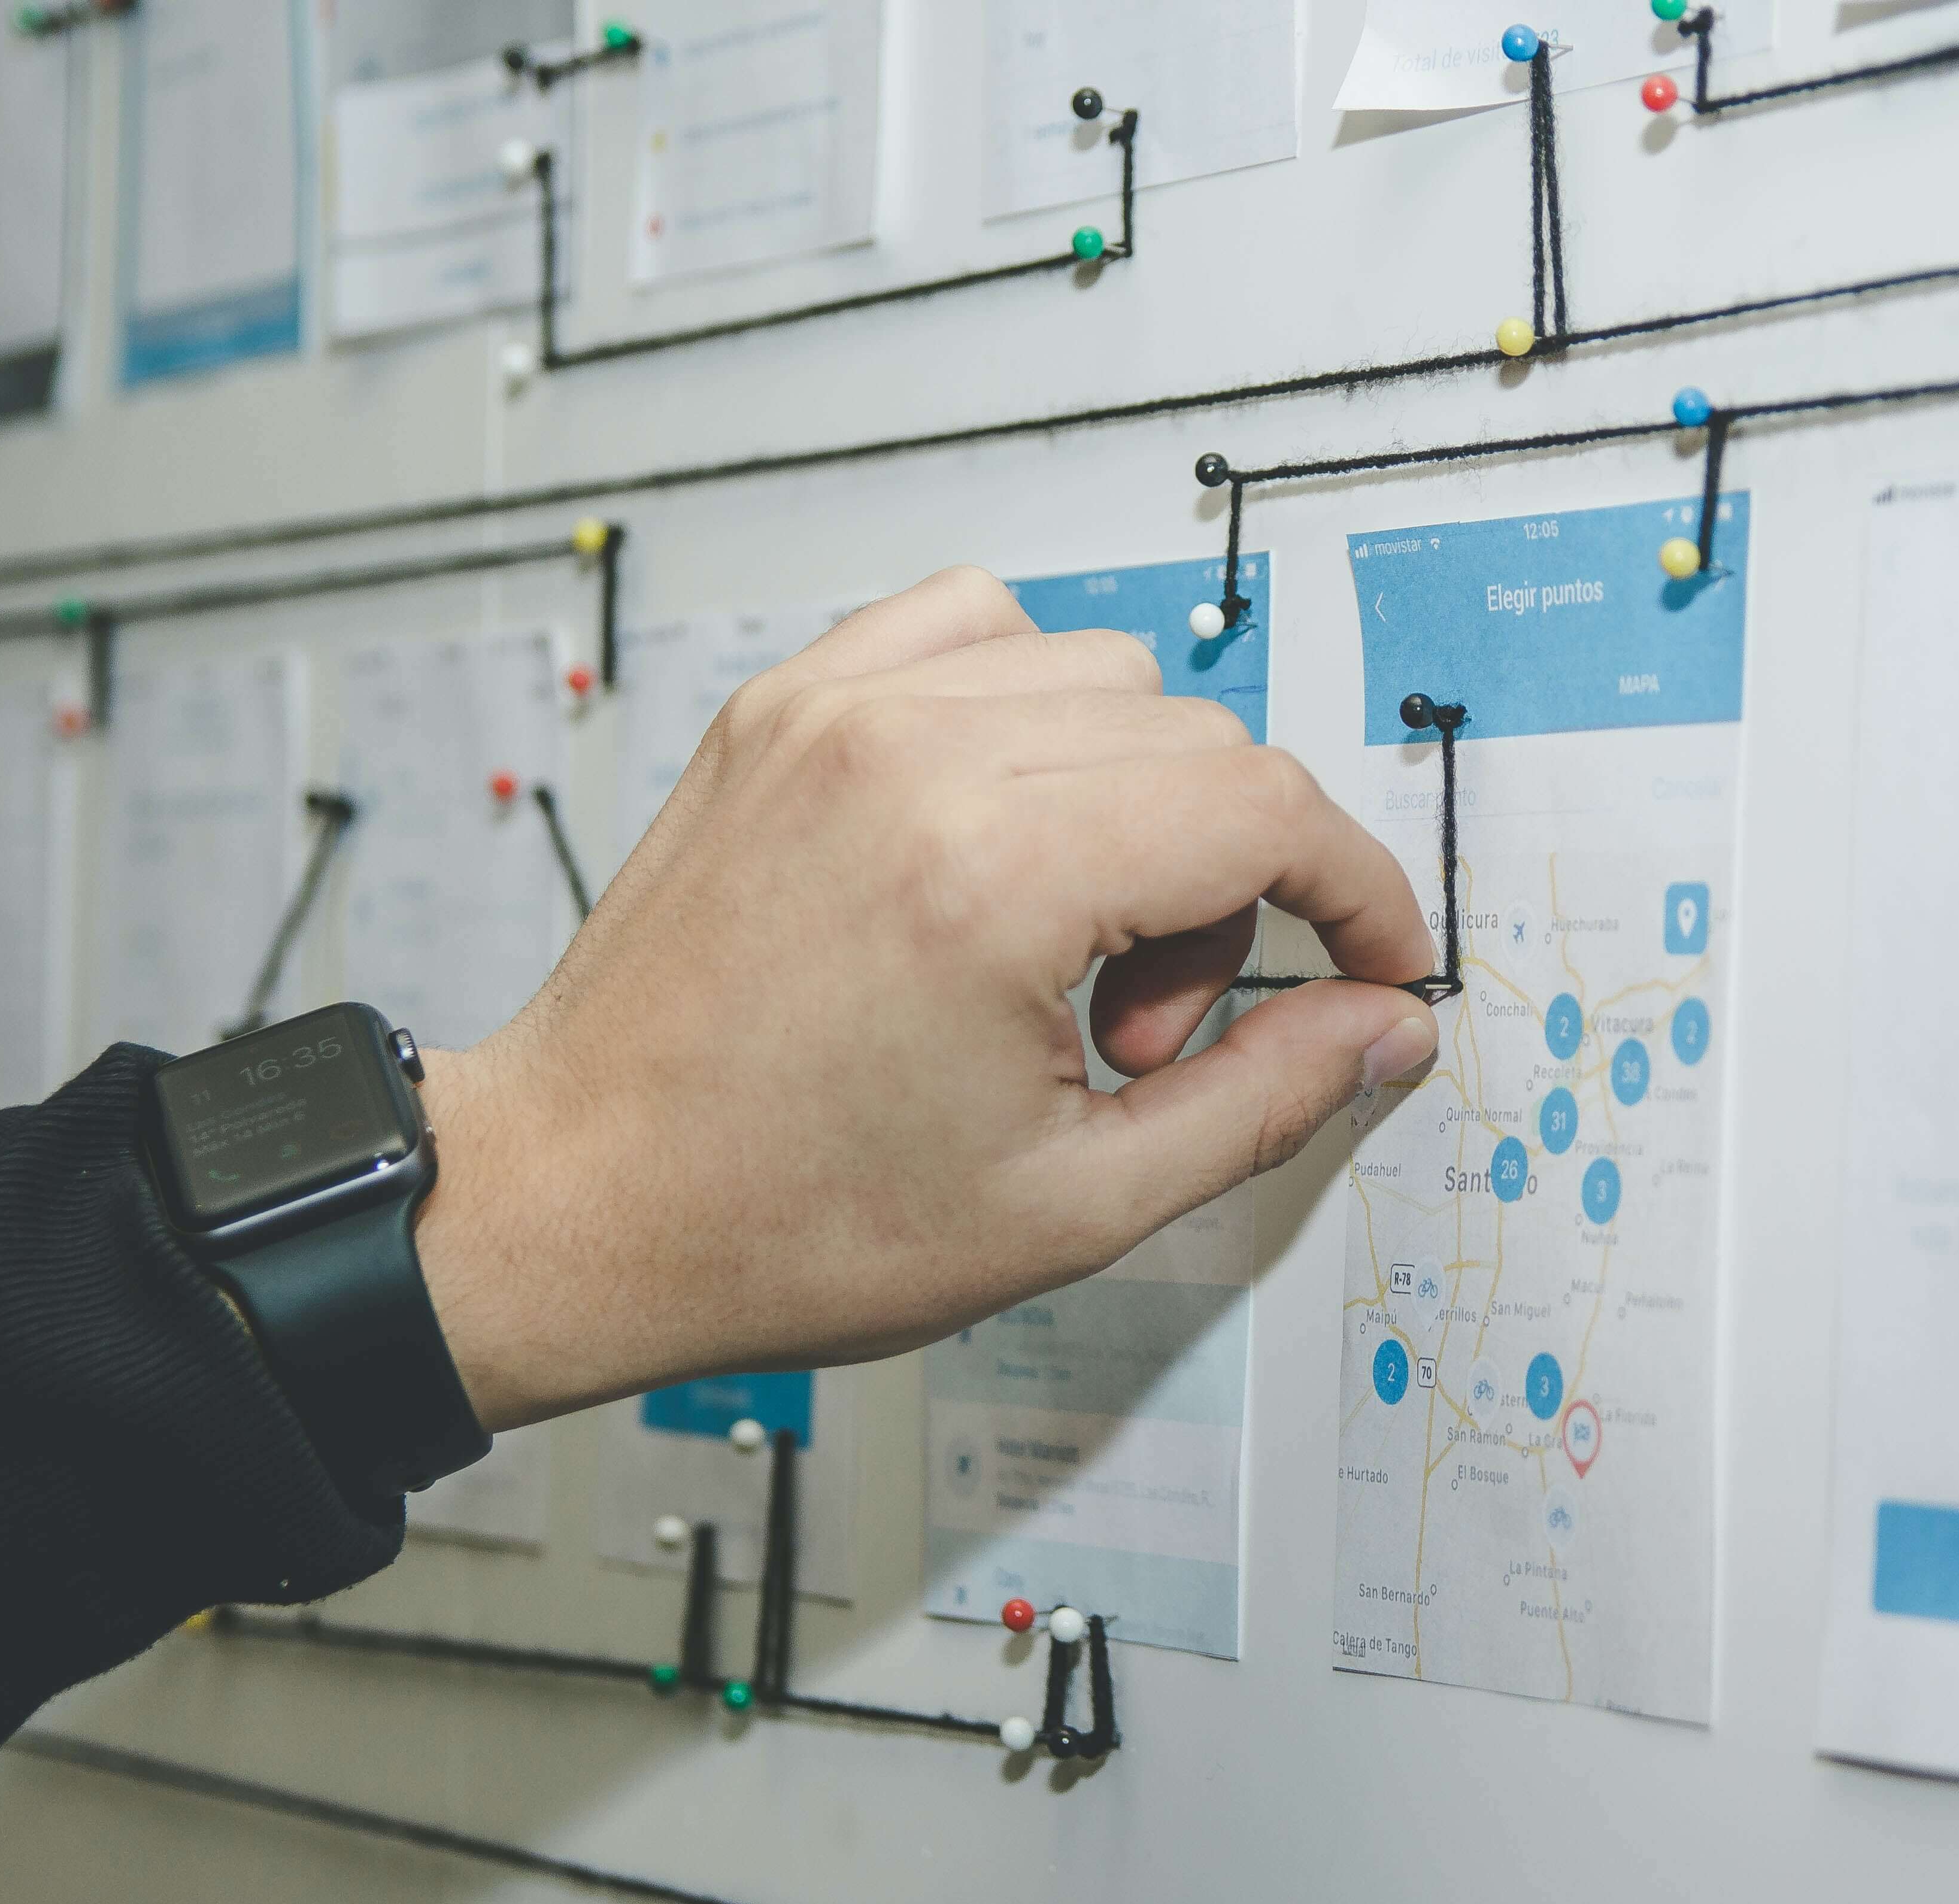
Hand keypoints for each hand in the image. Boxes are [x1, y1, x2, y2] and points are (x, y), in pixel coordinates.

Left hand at [412, 568, 1440, 1429]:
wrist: (576, 1201)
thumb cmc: (783, 1220)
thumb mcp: (1072, 1206)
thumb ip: (1263, 1099)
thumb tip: (1382, 1022)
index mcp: (988, 878)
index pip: (1267, 809)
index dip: (1359, 893)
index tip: (1375, 963)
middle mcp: (910, 756)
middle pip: (1200, 744)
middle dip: (1231, 890)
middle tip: (1141, 1035)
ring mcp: (834, 712)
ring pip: (1105, 677)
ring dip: (1136, 800)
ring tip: (1060, 952)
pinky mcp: (783, 706)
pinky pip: (974, 627)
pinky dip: (1029, 710)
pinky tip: (1001, 836)